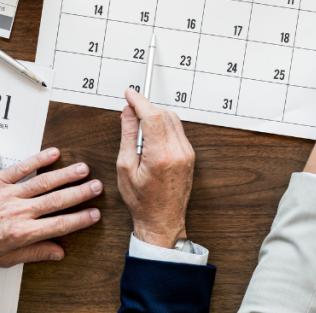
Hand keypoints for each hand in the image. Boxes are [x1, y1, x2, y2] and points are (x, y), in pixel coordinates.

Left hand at [0, 148, 101, 265]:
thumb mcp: (5, 259)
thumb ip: (34, 253)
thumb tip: (57, 252)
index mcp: (22, 233)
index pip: (60, 225)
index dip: (80, 219)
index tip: (94, 214)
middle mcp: (18, 212)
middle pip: (57, 200)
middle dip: (80, 193)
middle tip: (97, 186)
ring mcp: (8, 194)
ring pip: (44, 182)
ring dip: (66, 174)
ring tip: (83, 169)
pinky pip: (22, 168)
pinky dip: (38, 159)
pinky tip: (53, 153)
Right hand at [116, 89, 195, 248]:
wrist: (162, 221)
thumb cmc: (141, 201)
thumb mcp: (125, 167)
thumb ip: (127, 135)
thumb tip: (128, 112)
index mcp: (161, 155)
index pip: (152, 115)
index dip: (139, 100)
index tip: (129, 94)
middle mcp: (178, 152)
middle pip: (164, 114)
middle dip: (146, 110)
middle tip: (130, 118)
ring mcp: (187, 153)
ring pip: (173, 119)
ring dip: (156, 118)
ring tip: (141, 137)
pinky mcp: (190, 155)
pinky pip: (177, 131)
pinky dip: (164, 128)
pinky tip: (152, 142)